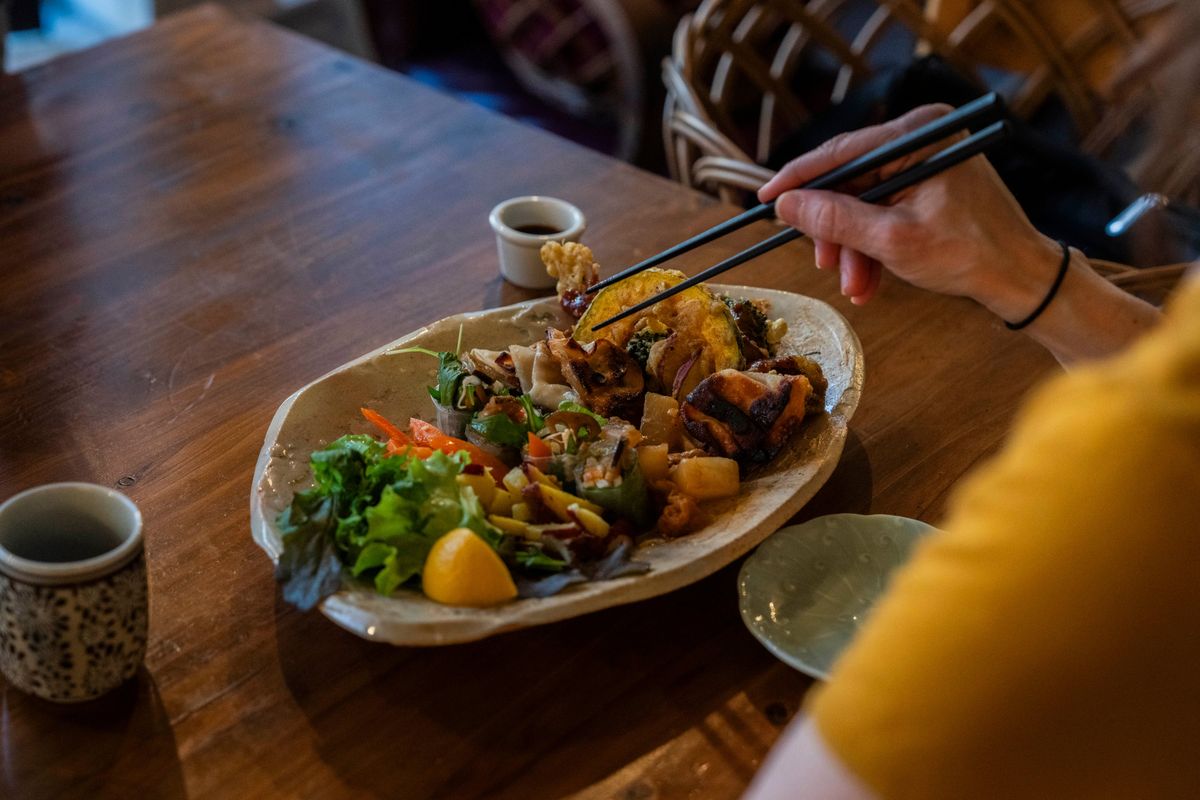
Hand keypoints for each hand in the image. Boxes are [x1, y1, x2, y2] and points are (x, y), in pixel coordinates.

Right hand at [758, 104, 1060, 317]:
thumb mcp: (893, 240)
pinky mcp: (926, 185)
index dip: (799, 178)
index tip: (765, 199)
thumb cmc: (970, 254)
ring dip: (852, 248)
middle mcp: (921, 138)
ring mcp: (924, 161)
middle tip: (823, 265)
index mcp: (920, 134)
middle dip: (835, 230)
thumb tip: (787, 204)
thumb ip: (836, 220)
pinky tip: (869, 281)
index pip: (842, 151)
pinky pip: (881, 211)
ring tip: (856, 287)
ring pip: (862, 203)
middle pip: (850, 180)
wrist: (1021, 278)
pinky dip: (871, 247)